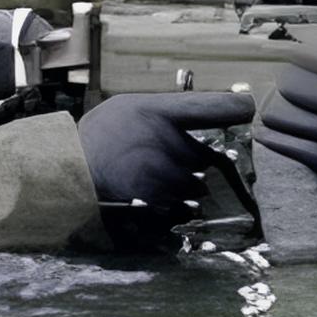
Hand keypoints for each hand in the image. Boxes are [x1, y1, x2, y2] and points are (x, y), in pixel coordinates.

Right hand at [76, 90, 250, 245]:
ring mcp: (163, 176)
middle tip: (155, 162)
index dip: (235, 109)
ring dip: (182, 189)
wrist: (66, 175)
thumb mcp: (126, 111)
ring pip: (196, 187)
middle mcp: (165, 141)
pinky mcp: (160, 205)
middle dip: (190, 165)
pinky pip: (182, 209)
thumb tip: (201, 131)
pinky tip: (145, 199)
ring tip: (147, 182)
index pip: (211, 107)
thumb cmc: (97, 140)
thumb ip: (165, 117)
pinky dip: (171, 209)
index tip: (250, 108)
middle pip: (205, 158)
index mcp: (157, 112)